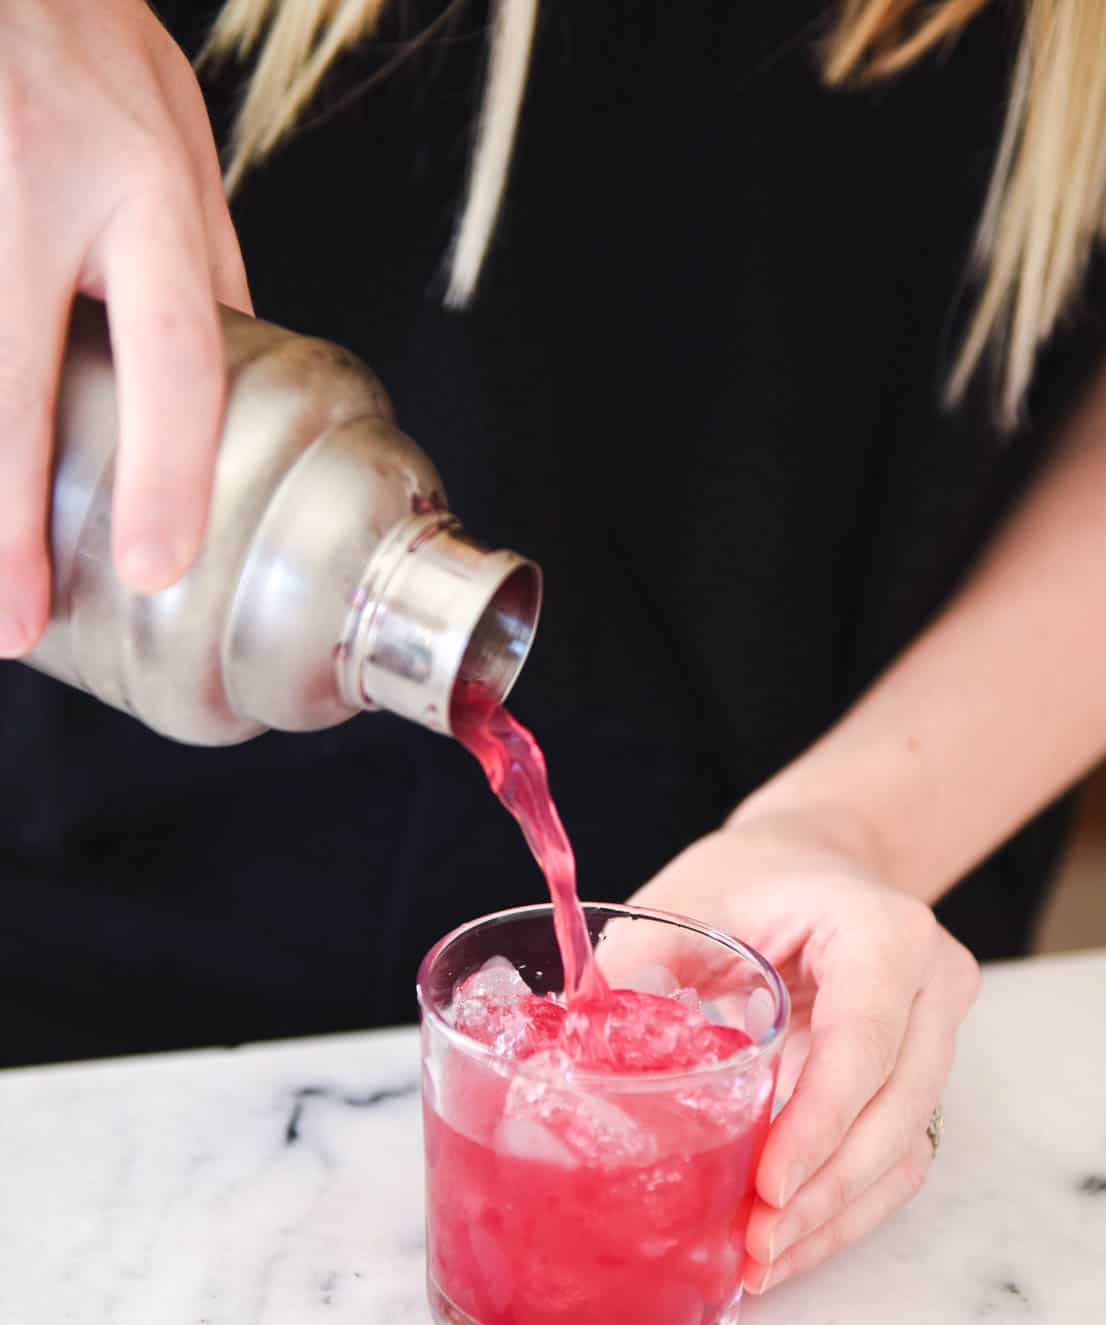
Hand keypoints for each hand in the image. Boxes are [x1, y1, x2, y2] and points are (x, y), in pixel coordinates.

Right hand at [0, 0, 250, 656]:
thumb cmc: (72, 21)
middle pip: (11, 382)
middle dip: (4, 520)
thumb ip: (193, 240)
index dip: (167, 472)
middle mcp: (36, 174)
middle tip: (9, 622)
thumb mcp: (167, 115)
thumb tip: (223, 361)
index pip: (173, 352)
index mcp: (138, 175)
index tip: (155, 562)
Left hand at [630, 810, 979, 1291]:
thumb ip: (638, 967)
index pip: (866, 1038)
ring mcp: (936, 1037)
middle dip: (825, 1190)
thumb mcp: (687, 901)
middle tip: (753, 1246)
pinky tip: (782, 1248)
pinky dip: (841, 1212)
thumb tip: (574, 1058)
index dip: (820, 1119)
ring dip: (834, 1217)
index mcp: (884, 932)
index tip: (766, 1187)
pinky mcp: (917, 1083)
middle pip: (897, 1109)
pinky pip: (895, 1162)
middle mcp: (931, 986)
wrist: (808, 868)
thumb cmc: (747, 880)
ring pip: (905, 1149)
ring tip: (758, 1266)